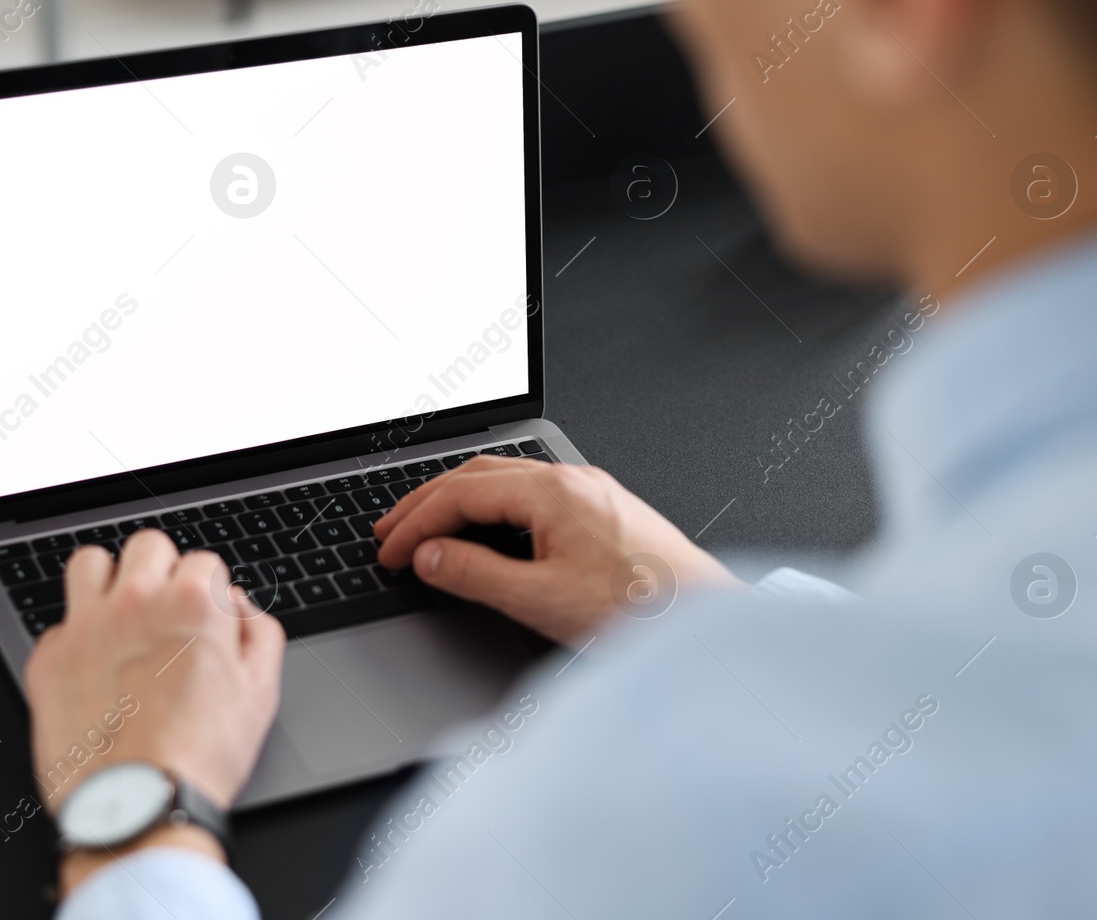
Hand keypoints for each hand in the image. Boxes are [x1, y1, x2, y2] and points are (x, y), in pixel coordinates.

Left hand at [24, 531, 283, 887]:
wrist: (138, 808)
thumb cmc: (200, 757)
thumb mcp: (261, 692)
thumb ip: (259, 632)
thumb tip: (239, 606)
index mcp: (192, 603)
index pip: (203, 561)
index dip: (210, 592)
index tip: (205, 618)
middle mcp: (135, 602)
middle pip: (148, 546)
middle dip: (162, 570)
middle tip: (167, 610)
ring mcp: (85, 627)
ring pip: (90, 563)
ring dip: (110, 581)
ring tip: (121, 614)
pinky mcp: (48, 660)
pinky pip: (59, 624)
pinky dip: (77, 639)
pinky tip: (94, 669)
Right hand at [374, 457, 743, 643]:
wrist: (708, 622)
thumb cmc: (641, 612)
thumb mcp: (541, 600)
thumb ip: (477, 576)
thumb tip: (430, 558)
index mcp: (554, 492)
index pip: (462, 493)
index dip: (417, 523)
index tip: (388, 551)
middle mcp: (572, 481)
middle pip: (479, 475)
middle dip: (427, 503)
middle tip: (389, 532)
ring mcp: (591, 493)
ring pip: (506, 482)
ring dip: (459, 503)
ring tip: (425, 530)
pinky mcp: (603, 512)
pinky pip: (531, 495)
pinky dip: (492, 510)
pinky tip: (484, 533)